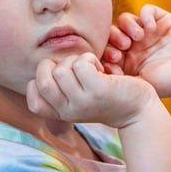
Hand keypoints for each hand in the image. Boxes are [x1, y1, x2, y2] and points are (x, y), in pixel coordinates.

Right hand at [26, 53, 157, 127]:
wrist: (138, 111)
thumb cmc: (106, 98)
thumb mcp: (78, 98)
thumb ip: (60, 87)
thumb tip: (45, 64)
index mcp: (60, 113)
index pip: (33, 98)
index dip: (40, 80)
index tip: (62, 79)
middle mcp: (68, 111)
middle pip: (42, 80)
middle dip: (55, 65)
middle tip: (76, 70)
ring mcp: (83, 102)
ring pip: (61, 69)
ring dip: (77, 60)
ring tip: (92, 69)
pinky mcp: (99, 91)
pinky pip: (81, 63)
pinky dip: (90, 58)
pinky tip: (101, 67)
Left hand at [104, 4, 170, 98]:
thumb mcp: (142, 84)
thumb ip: (121, 76)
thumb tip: (98, 71)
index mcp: (127, 62)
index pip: (107, 50)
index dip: (106, 51)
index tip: (115, 59)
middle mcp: (135, 46)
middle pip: (113, 33)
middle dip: (114, 38)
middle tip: (124, 47)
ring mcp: (148, 32)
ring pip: (125, 20)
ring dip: (128, 26)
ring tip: (139, 37)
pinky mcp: (162, 20)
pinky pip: (146, 10)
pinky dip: (144, 16)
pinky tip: (151, 28)